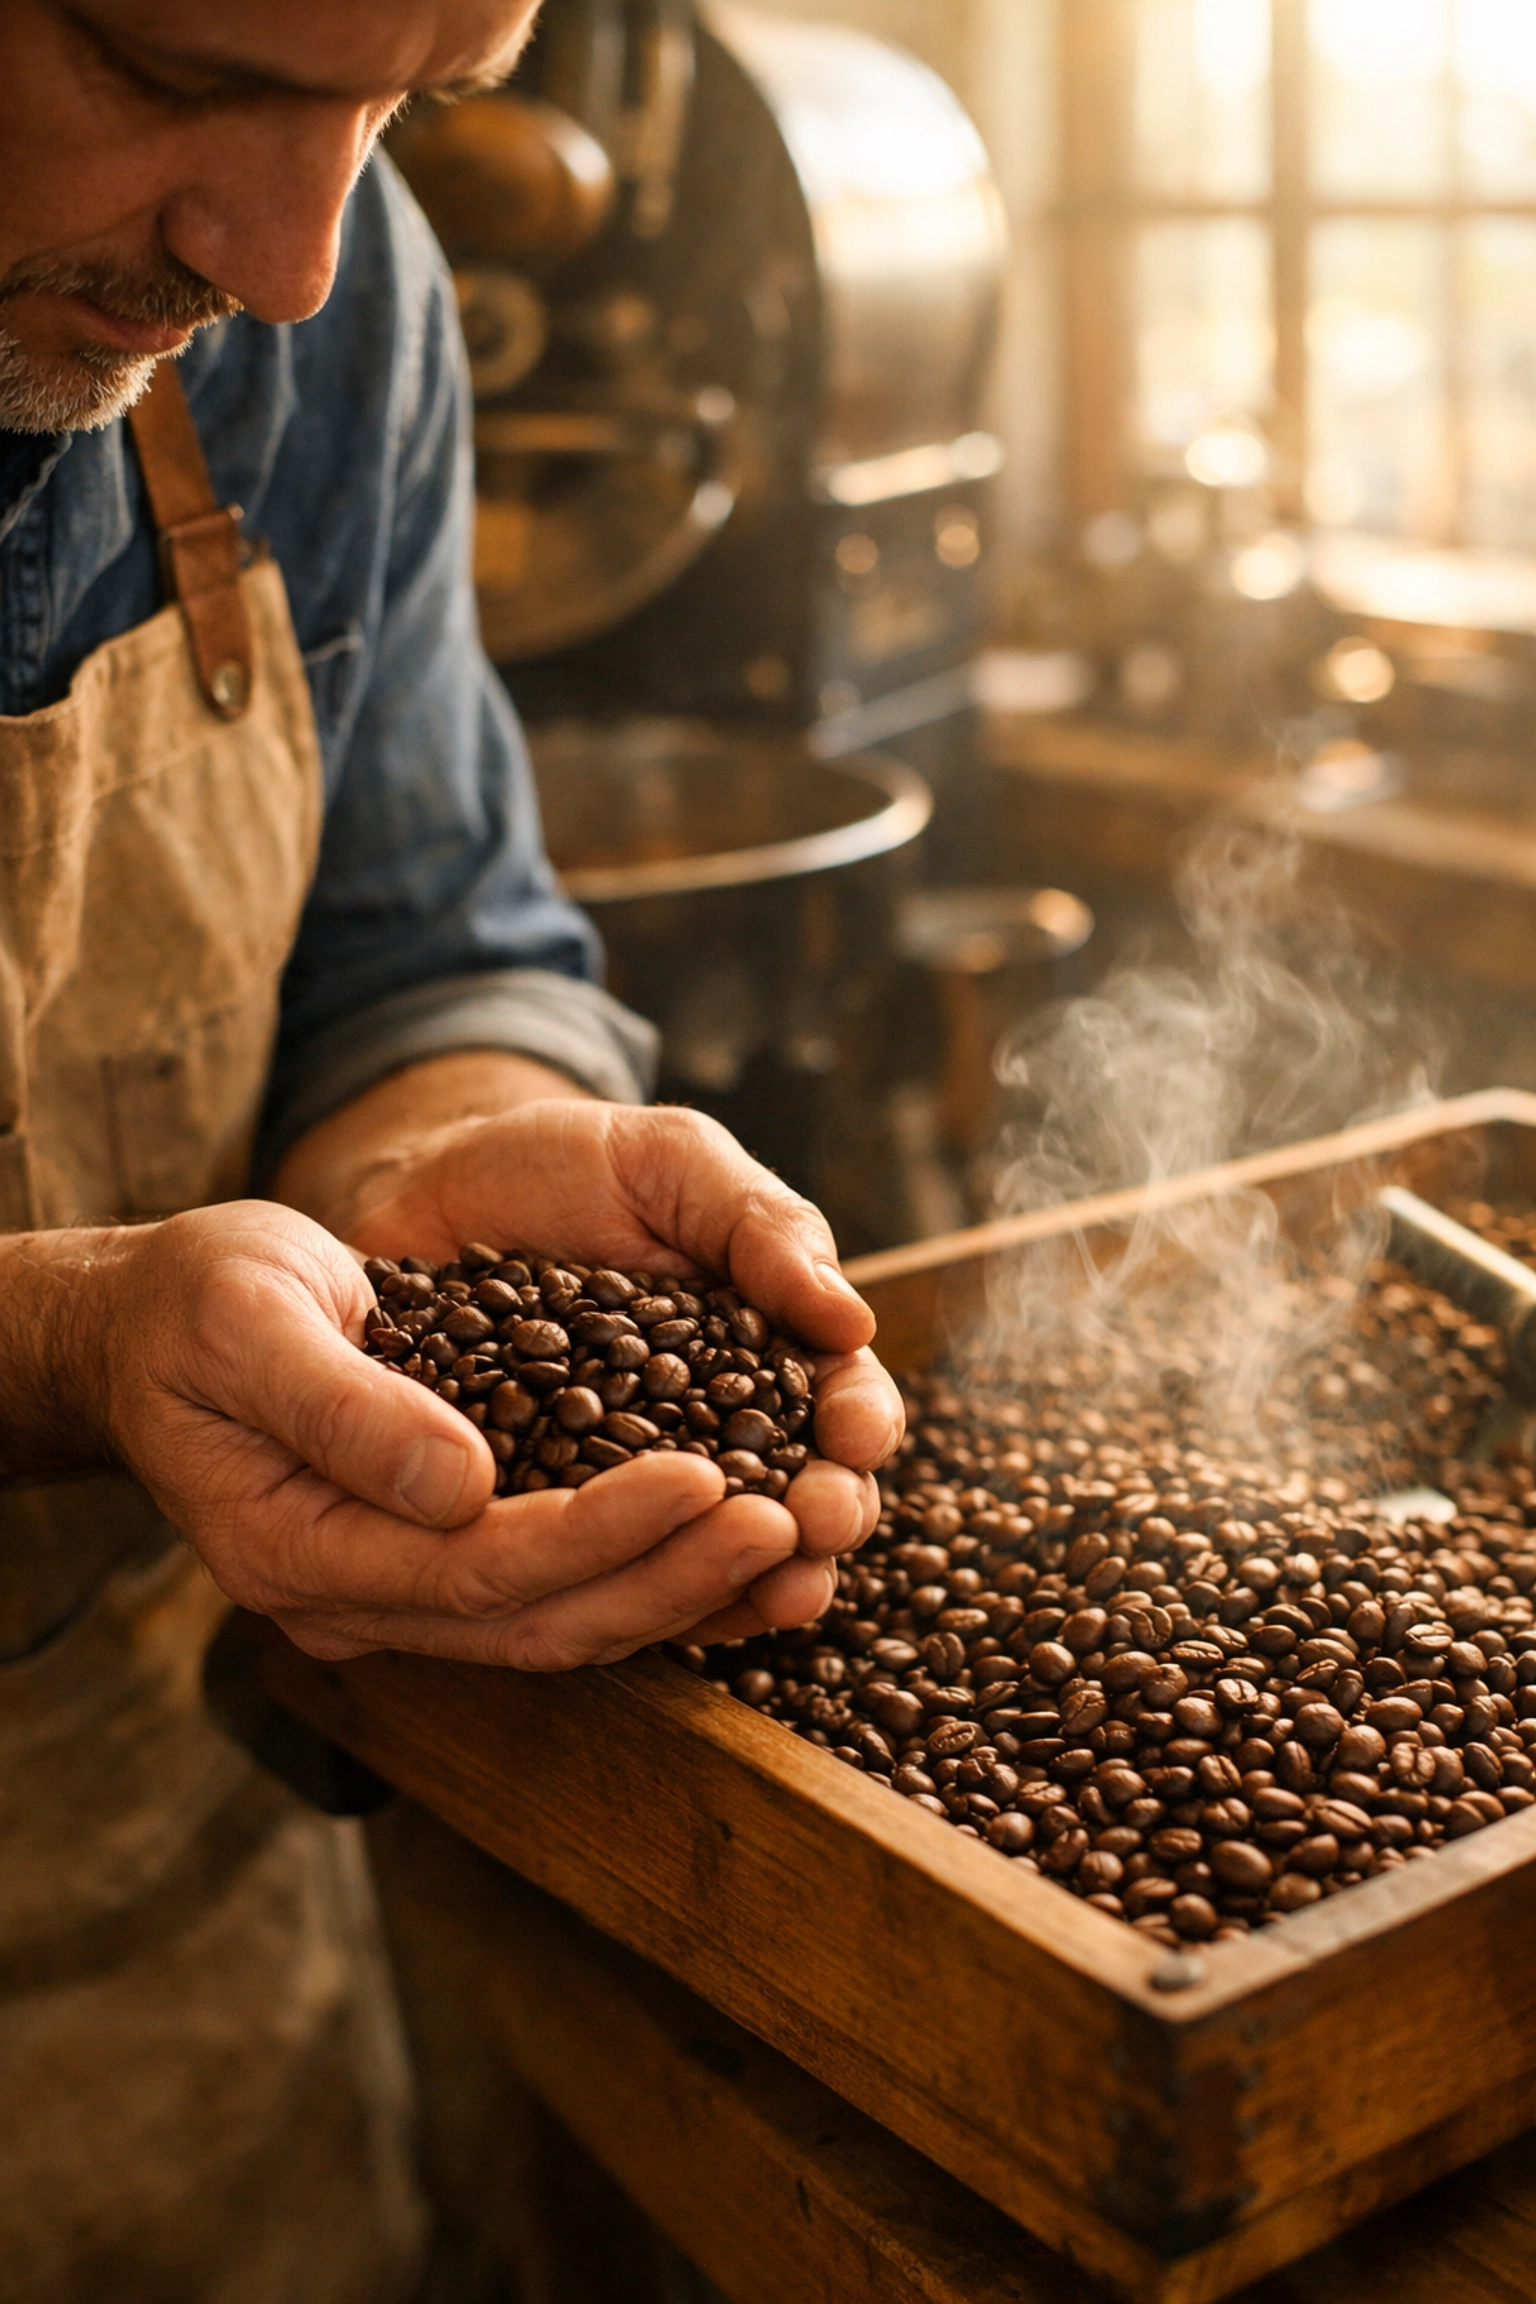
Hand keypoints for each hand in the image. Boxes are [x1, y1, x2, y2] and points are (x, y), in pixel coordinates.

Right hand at [85, 1199, 849, 1666]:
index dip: (599, 1532)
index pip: (475, 1569)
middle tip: (786, 1520)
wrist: (154, 1328)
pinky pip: (556, 1595)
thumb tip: (464, 1484)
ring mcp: (392, 1596)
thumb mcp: (249, 1319)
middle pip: (537, 1621)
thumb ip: (346, 1406)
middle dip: (670, 1576)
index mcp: (297, 1549)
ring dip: (678, 1589)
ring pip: (560, 1626)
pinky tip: (729, 1539)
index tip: (705, 1476)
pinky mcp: (435, 1565)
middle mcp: (351, 1599)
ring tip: (786, 1535)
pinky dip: (647, 1574)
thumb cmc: (196, 1305)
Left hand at [335, 1098, 904, 1640]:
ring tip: (773, 1593)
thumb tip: (851, 1320)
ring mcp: (628, 1485)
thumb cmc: (568, 1163)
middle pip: (795, 1499)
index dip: (859, 1425)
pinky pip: (595, 1572)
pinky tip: (648, 1605)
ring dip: (747, 1580)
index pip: (840, 1401)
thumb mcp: (675, 1162)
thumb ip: (761, 1227)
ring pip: (707, 1556)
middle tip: (817, 1521)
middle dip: (821, 1518)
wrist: (432, 1179)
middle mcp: (712, 1434)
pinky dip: (628, 1595)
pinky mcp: (541, 1516)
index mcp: (767, 1352)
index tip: (854, 1436)